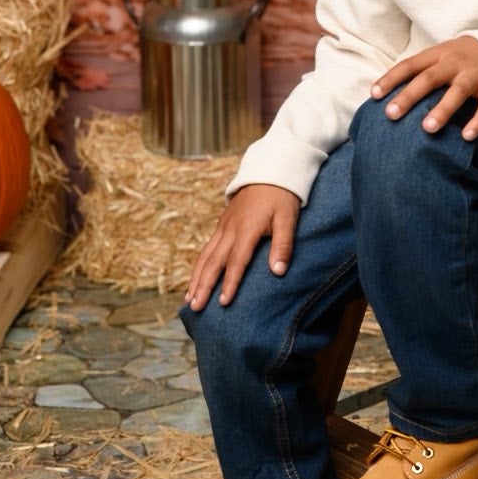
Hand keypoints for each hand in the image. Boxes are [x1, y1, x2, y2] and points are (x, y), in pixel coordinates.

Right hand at [185, 183, 301, 309]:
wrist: (269, 171)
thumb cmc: (282, 197)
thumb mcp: (288, 219)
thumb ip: (283, 245)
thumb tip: (278, 272)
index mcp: (247, 229)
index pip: (236, 261)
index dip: (230, 283)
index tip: (224, 302)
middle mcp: (230, 229)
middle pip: (213, 262)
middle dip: (203, 286)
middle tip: (195, 307)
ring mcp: (223, 227)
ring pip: (205, 256)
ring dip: (196, 278)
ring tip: (189, 299)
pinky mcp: (222, 225)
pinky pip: (207, 248)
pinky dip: (199, 266)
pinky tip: (195, 279)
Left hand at [371, 36, 477, 138]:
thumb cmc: (455, 61)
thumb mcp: (436, 58)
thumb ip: (416, 73)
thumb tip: (381, 95)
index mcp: (436, 54)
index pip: (410, 65)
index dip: (391, 79)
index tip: (374, 95)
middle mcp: (454, 63)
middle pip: (429, 78)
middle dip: (409, 96)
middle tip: (391, 114)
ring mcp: (474, 75)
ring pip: (458, 92)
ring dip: (442, 110)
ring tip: (427, 129)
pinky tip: (466, 137)